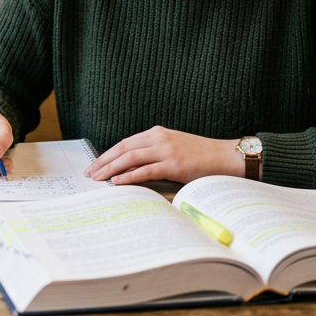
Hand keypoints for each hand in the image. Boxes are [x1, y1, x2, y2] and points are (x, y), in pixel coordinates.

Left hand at [84, 126, 242, 184]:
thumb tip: (130, 168)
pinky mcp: (174, 164)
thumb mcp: (173, 148)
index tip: (95, 164)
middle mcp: (159, 138)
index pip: (125, 142)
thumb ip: (153, 154)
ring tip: (98, 179)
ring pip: (130, 158)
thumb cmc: (200, 156)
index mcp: (157, 133)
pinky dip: (128, 176)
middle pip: (122, 148)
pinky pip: (145, 170)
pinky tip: (117, 182)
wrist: (225, 157)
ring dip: (110, 169)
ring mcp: (166, 150)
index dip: (107, 154)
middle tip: (89, 173)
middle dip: (103, 161)